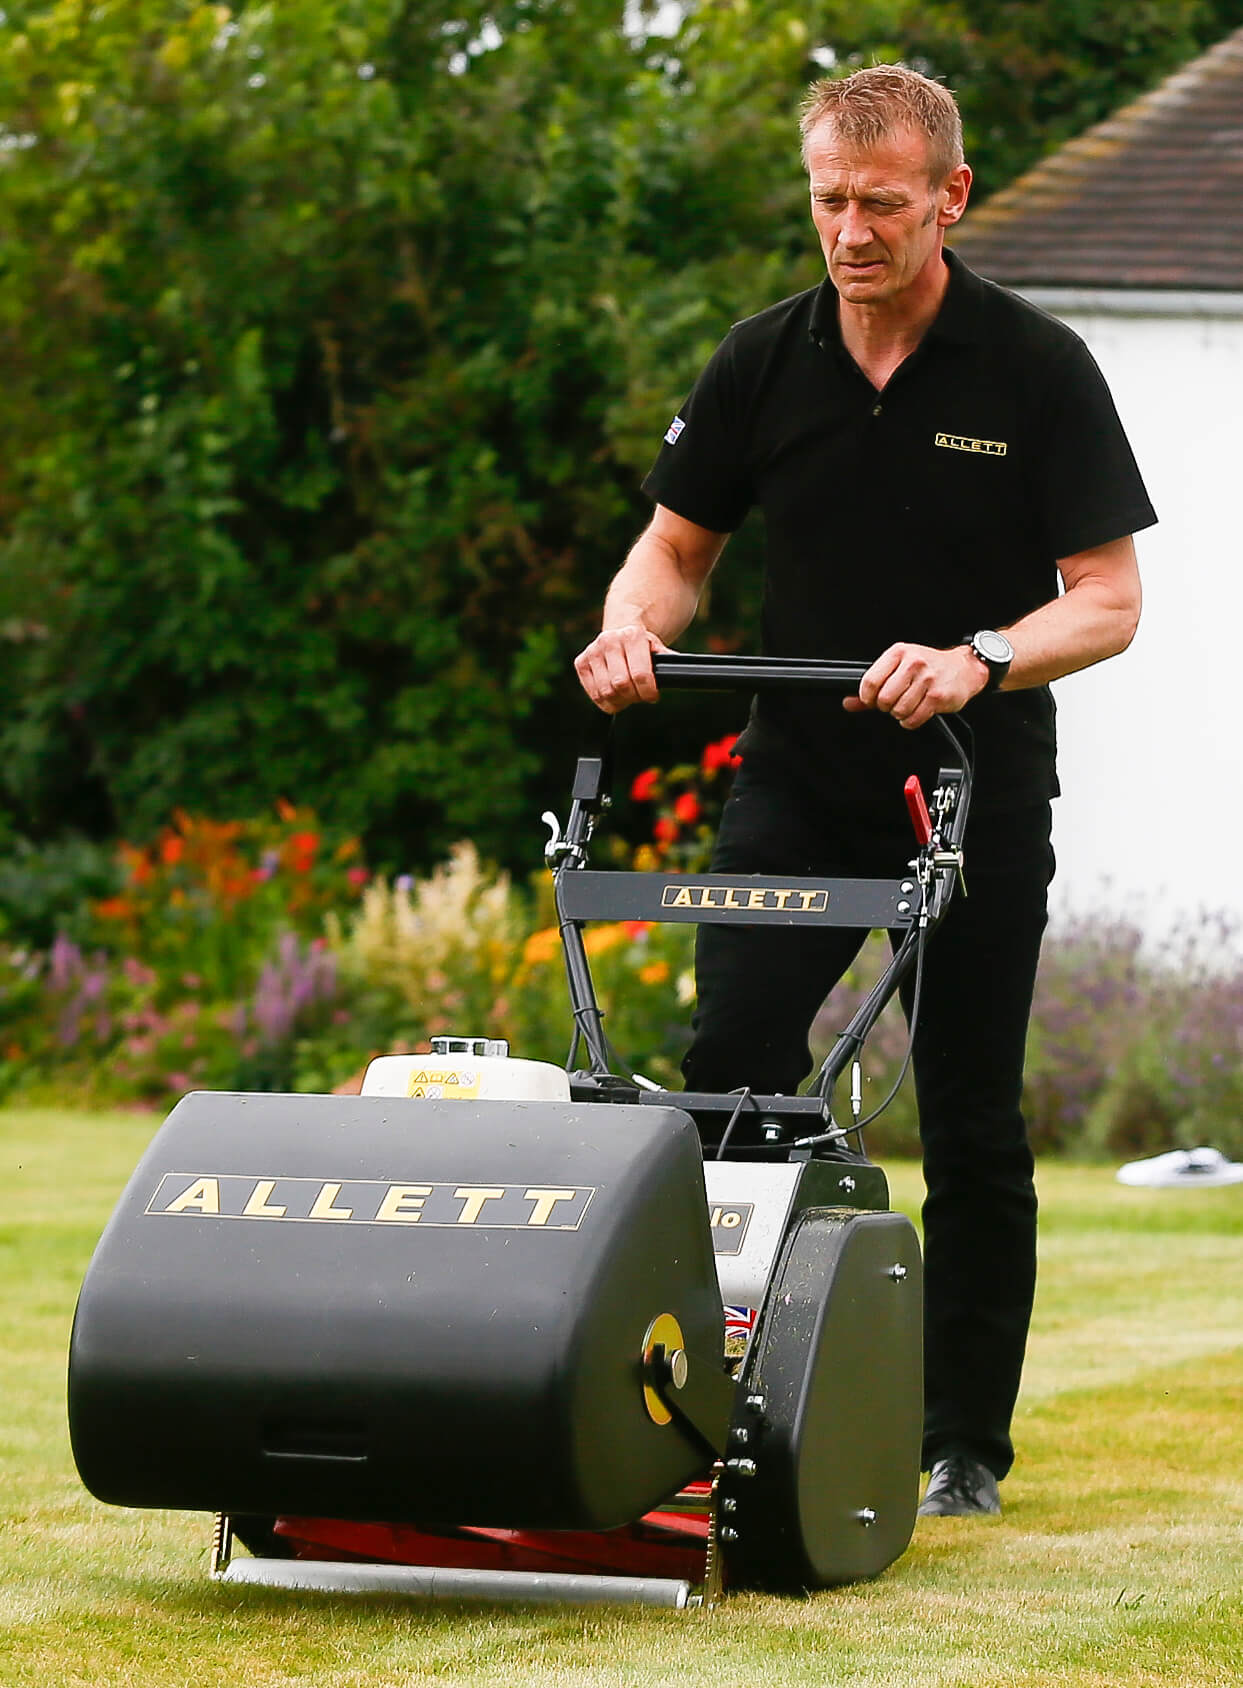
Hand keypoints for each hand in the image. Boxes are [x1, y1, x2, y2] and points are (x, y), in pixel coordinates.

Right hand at [574, 623, 669, 712]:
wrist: (620, 632)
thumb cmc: (642, 646)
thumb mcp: (658, 650)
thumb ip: (669, 663)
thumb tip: (684, 674)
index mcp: (632, 636)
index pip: (640, 675)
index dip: (648, 692)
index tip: (653, 695)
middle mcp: (609, 641)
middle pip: (621, 686)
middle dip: (634, 696)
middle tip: (640, 695)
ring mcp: (592, 651)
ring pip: (606, 692)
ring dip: (620, 701)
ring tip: (628, 695)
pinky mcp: (581, 662)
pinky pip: (593, 694)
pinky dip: (606, 702)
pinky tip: (615, 695)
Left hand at [844, 642, 987, 730]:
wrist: (964, 668)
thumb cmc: (930, 667)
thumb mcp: (899, 668)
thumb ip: (873, 686)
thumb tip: (849, 702)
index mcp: (899, 653)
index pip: (870, 681)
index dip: (867, 698)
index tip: (872, 701)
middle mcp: (913, 663)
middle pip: (884, 698)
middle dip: (885, 707)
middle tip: (894, 703)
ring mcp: (927, 679)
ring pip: (898, 710)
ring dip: (900, 714)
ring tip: (908, 705)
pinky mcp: (938, 696)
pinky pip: (914, 719)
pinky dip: (911, 721)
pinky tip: (917, 711)